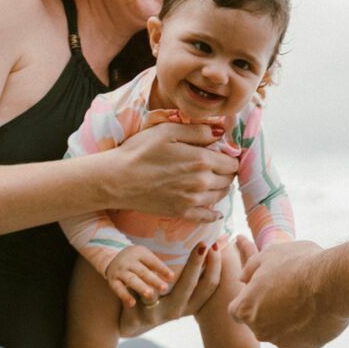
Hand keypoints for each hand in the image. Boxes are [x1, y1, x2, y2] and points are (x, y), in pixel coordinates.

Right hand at [102, 119, 238, 223]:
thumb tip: (221, 133)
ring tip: (209, 179)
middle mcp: (201, 183)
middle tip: (216, 165)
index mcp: (201, 160)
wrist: (116, 180)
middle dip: (226, 171)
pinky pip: (208, 216)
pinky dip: (213, 212)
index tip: (223, 153)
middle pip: (229, 179)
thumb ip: (198, 130)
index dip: (230, 156)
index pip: (232, 162)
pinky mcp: (181, 214)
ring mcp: (192, 201)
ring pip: (220, 196)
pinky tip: (212, 207)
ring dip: (220, 187)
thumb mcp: (168, 131)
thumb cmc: (139, 151)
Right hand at [104, 244, 173, 311]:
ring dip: (141, 287)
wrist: (113, 258)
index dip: (162, 269)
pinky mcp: (113, 280)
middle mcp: (129, 261)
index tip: (172, 277)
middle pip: (143, 271)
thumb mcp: (145, 258)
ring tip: (150, 295)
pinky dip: (125, 296)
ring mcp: (120, 270)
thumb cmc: (137, 260)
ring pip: (131, 279)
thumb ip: (157, 267)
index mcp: (140, 253)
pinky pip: (118, 289)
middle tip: (164, 288)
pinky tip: (132, 303)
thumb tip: (171, 278)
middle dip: (154, 280)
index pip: (152, 261)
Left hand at [118, 240, 223, 336]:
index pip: (210, 285)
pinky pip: (142, 294)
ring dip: (170, 272)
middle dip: (197, 263)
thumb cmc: (162, 299)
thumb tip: (223, 240)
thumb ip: (198, 270)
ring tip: (172, 254)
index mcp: (190, 305)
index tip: (213, 244)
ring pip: (163, 290)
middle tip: (202, 243)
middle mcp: (177, 311)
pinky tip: (146, 262)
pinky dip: (144, 278)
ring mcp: (158, 314)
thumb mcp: (182, 289)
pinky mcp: (138, 315)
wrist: (132, 322)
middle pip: (190, 286)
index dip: (215, 265)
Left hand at [229, 239, 348, 347]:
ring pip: (282, 330)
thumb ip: (250, 268)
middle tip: (288, 287)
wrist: (332, 281)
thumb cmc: (297, 264)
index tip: (264, 286)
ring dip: (289, 318)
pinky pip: (303, 335)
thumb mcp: (268, 255)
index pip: (237, 310)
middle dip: (270, 308)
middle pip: (260, 322)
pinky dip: (308, 325)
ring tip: (307, 295)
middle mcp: (261, 331)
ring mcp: (284, 342)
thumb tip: (243, 278)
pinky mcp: (307, 347)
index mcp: (246, 310)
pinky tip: (318, 307)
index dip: (250, 297)